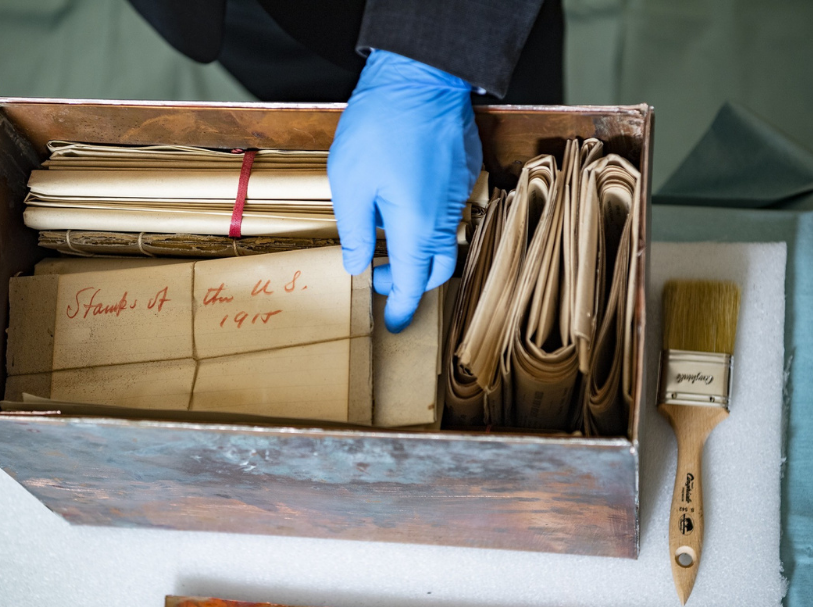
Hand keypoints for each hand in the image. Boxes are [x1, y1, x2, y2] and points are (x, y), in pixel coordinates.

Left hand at [328, 50, 481, 332]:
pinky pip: (449, 210)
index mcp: (417, 227)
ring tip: (384, 237)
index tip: (394, 324)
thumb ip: (354, 232)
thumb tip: (356, 265)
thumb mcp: (350, 185)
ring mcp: (459, 193)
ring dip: (417, 249)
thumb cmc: (380, 127)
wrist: (420, 77)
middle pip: (437, 268)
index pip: (414, 283)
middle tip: (380, 277)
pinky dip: (428, 221)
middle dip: (411, 282)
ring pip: (443, 238)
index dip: (403, 308)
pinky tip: (402, 202)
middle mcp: (445, 216)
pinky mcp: (462, 172)